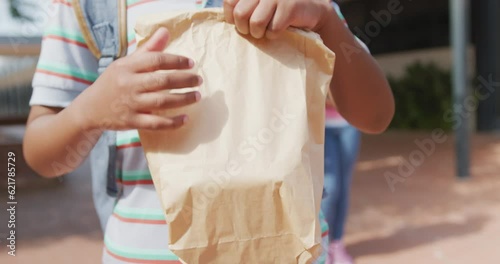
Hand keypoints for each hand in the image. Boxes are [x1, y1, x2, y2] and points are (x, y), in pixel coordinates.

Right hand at [80, 27, 201, 130]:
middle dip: (184, 80)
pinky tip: (186, 119)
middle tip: (199, 80)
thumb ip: (148, 49)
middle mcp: (128, 85)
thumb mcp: (127, 63)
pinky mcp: (131, 122)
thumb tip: (166, 31)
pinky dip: (172, 122)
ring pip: (161, 102)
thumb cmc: (114, 82)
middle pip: (161, 81)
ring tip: (197, 96)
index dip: (176, 61)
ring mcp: (130, 104)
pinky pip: (156, 124)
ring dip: (183, 99)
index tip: (191, 64)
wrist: (90, 109)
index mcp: (127, 67)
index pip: (156, 60)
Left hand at [223, 0, 332, 38]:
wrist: (311, 10)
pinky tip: (279, 30)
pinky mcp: (290, 7)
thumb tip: (227, 18)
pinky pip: (273, 29)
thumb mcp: (259, 3)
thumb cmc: (278, 9)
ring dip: (259, 33)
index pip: (229, 1)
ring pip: (256, 23)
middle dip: (244, 28)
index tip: (238, 22)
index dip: (231, 17)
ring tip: (264, 31)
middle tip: (252, 30)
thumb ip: (243, 6)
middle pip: (240, 14)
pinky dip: (274, 35)